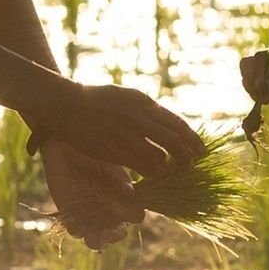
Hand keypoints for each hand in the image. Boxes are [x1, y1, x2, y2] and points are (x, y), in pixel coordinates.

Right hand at [30, 79, 200, 178]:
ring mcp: (124, 135)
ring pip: (159, 158)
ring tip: (167, 170)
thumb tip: (169, 128)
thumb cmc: (98, 100)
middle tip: (189, 165)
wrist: (66, 104)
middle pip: (173, 143)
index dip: (192, 140)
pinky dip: (150, 172)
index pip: (176, 124)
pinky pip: (140, 167)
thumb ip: (147, 110)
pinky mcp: (112, 151)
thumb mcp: (126, 96)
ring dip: (166, 167)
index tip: (201, 150)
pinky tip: (150, 173)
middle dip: (186, 158)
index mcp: (142, 102)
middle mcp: (136, 118)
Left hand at [42, 141, 141, 248]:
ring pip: (97, 238)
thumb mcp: (108, 162)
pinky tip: (75, 224)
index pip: (135, 214)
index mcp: (123, 198)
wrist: (65, 146)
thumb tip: (132, 193)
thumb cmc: (92, 152)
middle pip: (118, 232)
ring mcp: (90, 215)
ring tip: (94, 239)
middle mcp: (109, 211)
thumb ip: (118, 177)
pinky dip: (76, 230)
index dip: (131, 215)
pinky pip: (75, 230)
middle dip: (115, 235)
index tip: (121, 209)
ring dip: (97, 241)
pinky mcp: (71, 216)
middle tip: (109, 232)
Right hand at [239, 47, 268, 115]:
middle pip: (247, 66)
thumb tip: (261, 87)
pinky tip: (267, 102)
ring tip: (265, 99)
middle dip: (250, 79)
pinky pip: (254, 91)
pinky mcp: (268, 89)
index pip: (258, 58)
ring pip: (248, 79)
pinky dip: (255, 96)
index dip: (256, 72)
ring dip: (251, 89)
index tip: (262, 86)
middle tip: (259, 93)